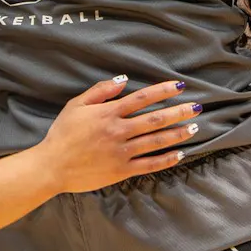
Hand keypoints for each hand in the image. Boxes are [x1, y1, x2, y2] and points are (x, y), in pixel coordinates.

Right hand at [30, 77, 200, 194]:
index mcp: (108, 113)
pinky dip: (166, 160)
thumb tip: (123, 80)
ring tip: (194, 128)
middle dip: (178, 112)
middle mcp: (119, 131)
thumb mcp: (76, 105)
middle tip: (197, 107)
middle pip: (155, 119)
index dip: (162, 91)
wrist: (53, 166)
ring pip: (157, 141)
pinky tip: (180, 154)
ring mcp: (122, 152)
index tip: (179, 87)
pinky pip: (150, 164)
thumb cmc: (62, 133)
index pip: (142, 98)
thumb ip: (100, 91)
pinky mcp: (122, 170)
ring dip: (177, 134)